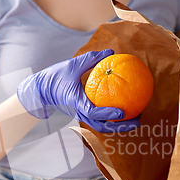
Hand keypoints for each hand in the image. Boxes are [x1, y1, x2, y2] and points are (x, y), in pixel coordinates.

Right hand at [17, 49, 139, 132]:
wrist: (42, 90)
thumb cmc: (57, 76)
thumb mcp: (72, 65)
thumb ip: (91, 59)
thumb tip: (111, 52)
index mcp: (75, 102)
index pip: (93, 112)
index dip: (108, 114)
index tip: (122, 113)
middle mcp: (79, 112)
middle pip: (101, 126)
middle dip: (120, 127)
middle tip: (137, 120)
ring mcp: (81, 115)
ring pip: (101, 127)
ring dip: (118, 126)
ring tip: (135, 119)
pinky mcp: (83, 115)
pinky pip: (100, 120)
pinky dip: (112, 120)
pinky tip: (125, 112)